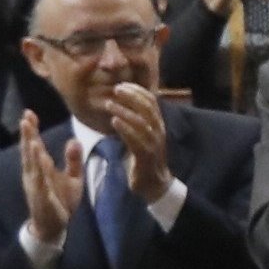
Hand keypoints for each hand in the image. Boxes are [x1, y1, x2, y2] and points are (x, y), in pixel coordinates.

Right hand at [15, 114, 79, 244]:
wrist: (55, 225)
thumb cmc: (61, 199)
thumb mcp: (74, 177)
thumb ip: (74, 159)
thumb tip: (74, 140)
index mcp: (41, 167)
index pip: (35, 144)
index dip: (31, 130)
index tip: (29, 113)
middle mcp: (34, 173)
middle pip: (29, 151)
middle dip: (27, 135)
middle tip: (26, 118)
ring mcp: (36, 185)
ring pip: (32, 166)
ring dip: (31, 152)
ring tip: (31, 137)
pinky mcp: (42, 197)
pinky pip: (40, 183)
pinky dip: (40, 172)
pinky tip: (40, 161)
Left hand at [108, 83, 170, 197]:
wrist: (154, 184)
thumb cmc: (145, 159)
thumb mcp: (143, 136)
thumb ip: (137, 122)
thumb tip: (125, 105)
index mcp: (158, 125)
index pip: (152, 102)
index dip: (138, 91)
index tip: (123, 84)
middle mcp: (158, 131)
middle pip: (147, 108)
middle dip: (132, 96)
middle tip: (116, 89)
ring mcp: (153, 144)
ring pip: (141, 122)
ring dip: (124, 111)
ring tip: (110, 104)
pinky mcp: (146, 156)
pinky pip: (136, 139)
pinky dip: (125, 129)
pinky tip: (114, 121)